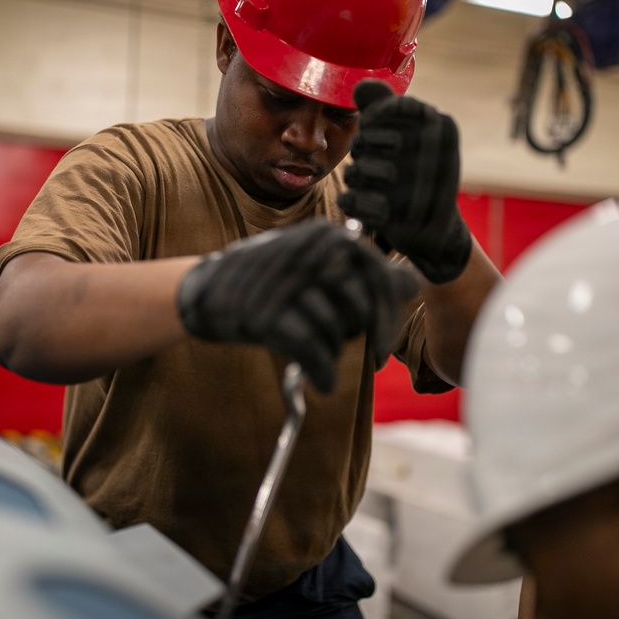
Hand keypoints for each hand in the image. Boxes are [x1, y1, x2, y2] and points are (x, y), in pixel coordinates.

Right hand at [176, 219, 418, 392]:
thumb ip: (361, 273)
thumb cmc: (269, 281)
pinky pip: (314, 353)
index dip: (389, 315)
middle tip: (368, 354)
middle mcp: (310, 253)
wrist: (205, 292)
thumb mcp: (314, 267)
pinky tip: (323, 382)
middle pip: (362, 308)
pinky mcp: (267, 316)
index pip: (380, 276)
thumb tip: (413, 281)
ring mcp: (287, 283)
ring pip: (338, 331)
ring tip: (317, 347)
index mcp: (327, 236)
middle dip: (367, 337)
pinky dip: (323, 373)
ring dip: (334, 349)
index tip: (385, 341)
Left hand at [338, 80, 471, 283]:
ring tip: (367, 182)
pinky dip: (351, 202)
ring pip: (356, 172)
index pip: (381, 112)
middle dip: (360, 152)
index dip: (371, 125)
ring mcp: (420, 192)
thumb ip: (384, 106)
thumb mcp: (409, 133)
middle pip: (363, 143)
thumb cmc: (417, 171)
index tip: (380, 134)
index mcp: (442, 126)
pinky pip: (353, 202)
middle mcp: (436, 156)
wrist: (437, 230)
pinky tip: (362, 202)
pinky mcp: (403, 223)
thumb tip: (360, 85)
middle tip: (371, 161)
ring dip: (354, 178)